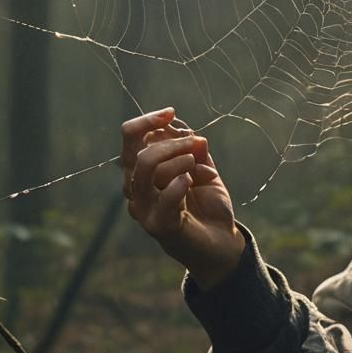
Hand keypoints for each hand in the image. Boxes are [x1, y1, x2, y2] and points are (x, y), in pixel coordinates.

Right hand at [121, 108, 243, 289]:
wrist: (221, 239)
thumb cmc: (207, 202)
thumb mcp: (203, 166)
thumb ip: (193, 146)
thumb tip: (183, 129)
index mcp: (142, 170)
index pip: (130, 138)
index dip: (147, 121)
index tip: (170, 113)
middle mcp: (136, 189)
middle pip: (139, 153)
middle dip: (172, 142)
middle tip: (197, 146)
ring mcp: (144, 209)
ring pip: (147, 170)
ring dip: (178, 160)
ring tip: (197, 167)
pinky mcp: (158, 226)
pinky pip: (162, 199)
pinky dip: (178, 184)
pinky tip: (191, 181)